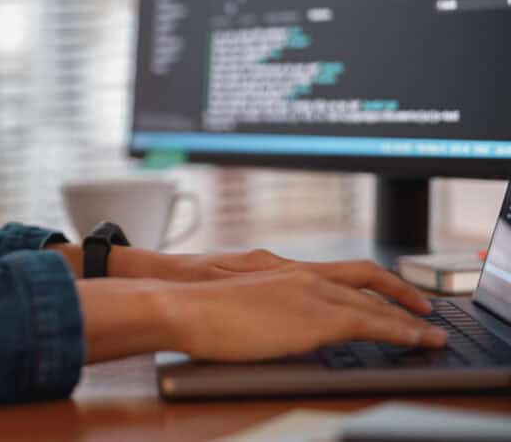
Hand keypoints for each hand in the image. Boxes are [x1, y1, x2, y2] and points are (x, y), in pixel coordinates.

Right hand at [155, 269, 446, 361]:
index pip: (337, 271)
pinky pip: (368, 322)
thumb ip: (259, 300)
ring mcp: (307, 292)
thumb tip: (271, 319)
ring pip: (371, 300)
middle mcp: (299, 274)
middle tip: (422, 308)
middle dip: (398, 292)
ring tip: (427, 332)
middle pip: (363, 278)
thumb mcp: (232, 293)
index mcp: (280, 268)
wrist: (179, 301)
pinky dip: (397, 330)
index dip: (370, 281)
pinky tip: (411, 339)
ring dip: (405, 316)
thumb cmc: (192, 303)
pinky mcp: (312, 318)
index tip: (389, 292)